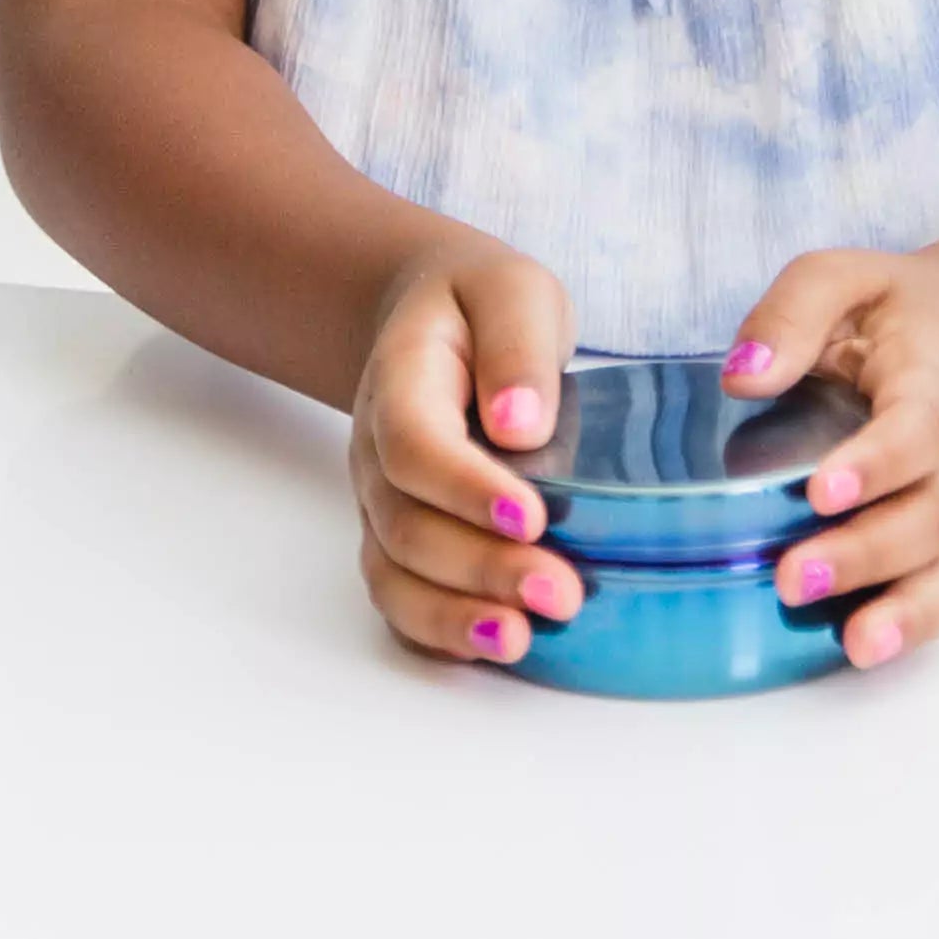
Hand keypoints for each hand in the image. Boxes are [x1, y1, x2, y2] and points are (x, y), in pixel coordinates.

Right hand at [348, 233, 586, 667]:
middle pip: (406, 524)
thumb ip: (517, 345)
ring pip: (396, 573)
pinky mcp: (403, 537)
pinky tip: (495, 646)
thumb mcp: (514, 292)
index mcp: (401, 381)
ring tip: (523, 638)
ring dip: (456, 614)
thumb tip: (521, 424)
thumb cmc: (484, 306)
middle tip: (560, 592)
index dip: (465, 488)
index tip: (534, 515)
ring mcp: (383, 500)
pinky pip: (401, 597)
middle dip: (481, 567)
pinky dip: (439, 631)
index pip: (414, 444)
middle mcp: (378, 450)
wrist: (438, 316)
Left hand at [720, 244, 938, 670]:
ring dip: (902, 606)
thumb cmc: (892, 310)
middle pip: (929, 512)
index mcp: (934, 376)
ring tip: (851, 641)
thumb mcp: (841, 277)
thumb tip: (742, 376)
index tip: (820, 491)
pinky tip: (866, 649)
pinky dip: (918, 623)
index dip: (878, 463)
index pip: (919, 426)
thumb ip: (792, 313)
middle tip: (794, 577)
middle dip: (866, 553)